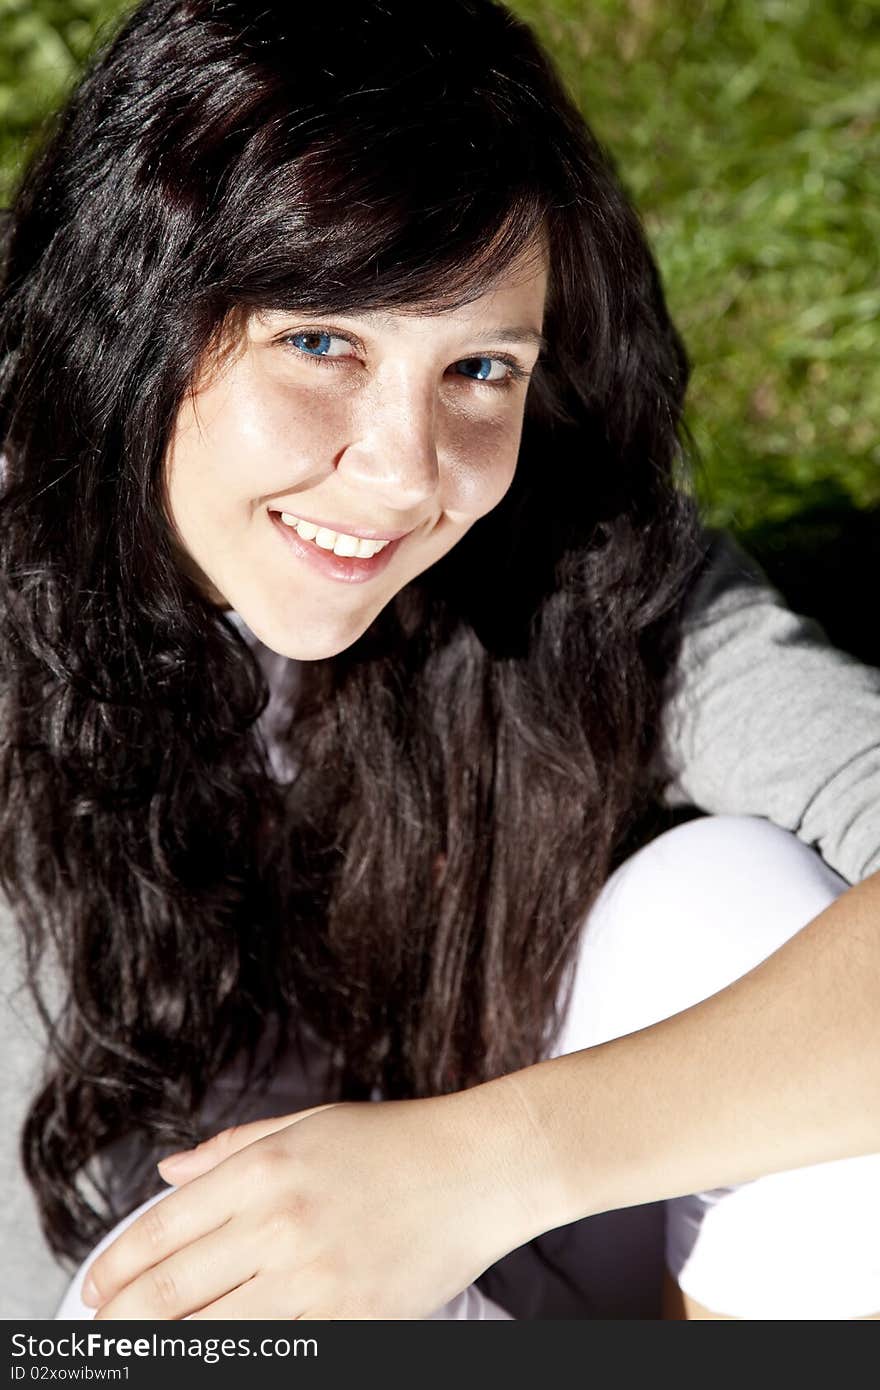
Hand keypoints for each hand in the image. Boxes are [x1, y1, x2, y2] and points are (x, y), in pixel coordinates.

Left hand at [82, 1086, 538, 1319]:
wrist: (479, 1169)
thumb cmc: (394, 1141)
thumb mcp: (308, 1124)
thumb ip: (230, 1151)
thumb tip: (166, 1176)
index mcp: (264, 1168)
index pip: (160, 1231)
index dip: (115, 1269)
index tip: (96, 1292)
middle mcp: (280, 1222)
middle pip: (169, 1294)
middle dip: (123, 1323)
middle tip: (105, 1333)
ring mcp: (315, 1277)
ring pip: (212, 1334)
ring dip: (168, 1349)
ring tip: (149, 1350)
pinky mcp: (351, 1319)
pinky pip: (276, 1351)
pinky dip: (238, 1353)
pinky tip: (220, 1348)